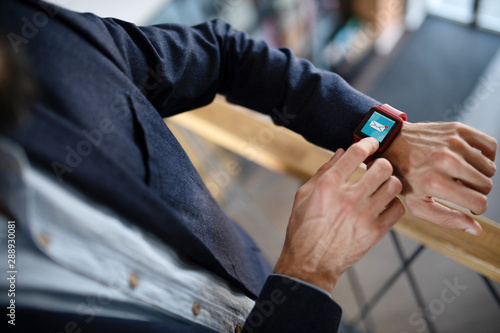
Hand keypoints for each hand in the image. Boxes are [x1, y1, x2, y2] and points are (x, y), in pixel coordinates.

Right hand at [274, 138, 404, 292]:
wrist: (309, 263)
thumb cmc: (303, 230)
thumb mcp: (303, 195)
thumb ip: (323, 171)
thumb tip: (341, 153)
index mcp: (328, 186)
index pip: (357, 153)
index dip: (368, 143)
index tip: (371, 143)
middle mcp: (348, 198)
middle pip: (383, 167)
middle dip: (382, 163)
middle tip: (377, 167)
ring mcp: (364, 215)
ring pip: (394, 186)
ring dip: (390, 182)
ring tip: (382, 186)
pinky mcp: (375, 232)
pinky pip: (398, 209)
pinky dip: (394, 204)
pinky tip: (384, 204)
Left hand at [382, 120, 496, 234]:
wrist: (391, 144)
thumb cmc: (404, 176)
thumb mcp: (417, 203)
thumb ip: (446, 219)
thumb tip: (476, 229)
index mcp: (435, 182)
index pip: (479, 202)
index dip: (478, 207)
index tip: (470, 205)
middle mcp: (446, 161)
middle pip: (486, 185)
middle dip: (478, 191)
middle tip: (462, 189)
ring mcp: (452, 143)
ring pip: (490, 167)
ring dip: (480, 174)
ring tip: (463, 175)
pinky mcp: (457, 129)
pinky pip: (490, 145)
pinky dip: (486, 154)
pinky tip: (471, 160)